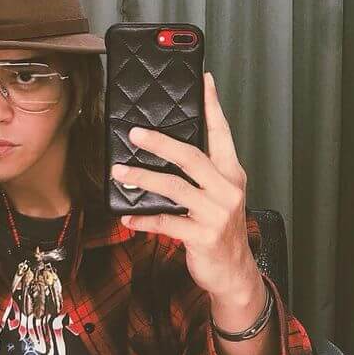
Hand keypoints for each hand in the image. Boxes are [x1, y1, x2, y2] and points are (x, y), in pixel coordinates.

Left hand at [110, 72, 258, 303]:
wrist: (234, 273)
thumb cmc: (221, 229)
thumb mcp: (220, 196)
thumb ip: (202, 174)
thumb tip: (167, 149)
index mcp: (231, 174)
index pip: (222, 134)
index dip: (213, 106)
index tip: (205, 81)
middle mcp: (227, 190)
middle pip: (191, 157)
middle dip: (160, 142)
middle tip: (135, 132)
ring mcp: (216, 214)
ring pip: (174, 188)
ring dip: (143, 178)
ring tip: (119, 171)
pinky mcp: (202, 236)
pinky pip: (166, 223)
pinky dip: (143, 219)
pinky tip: (126, 217)